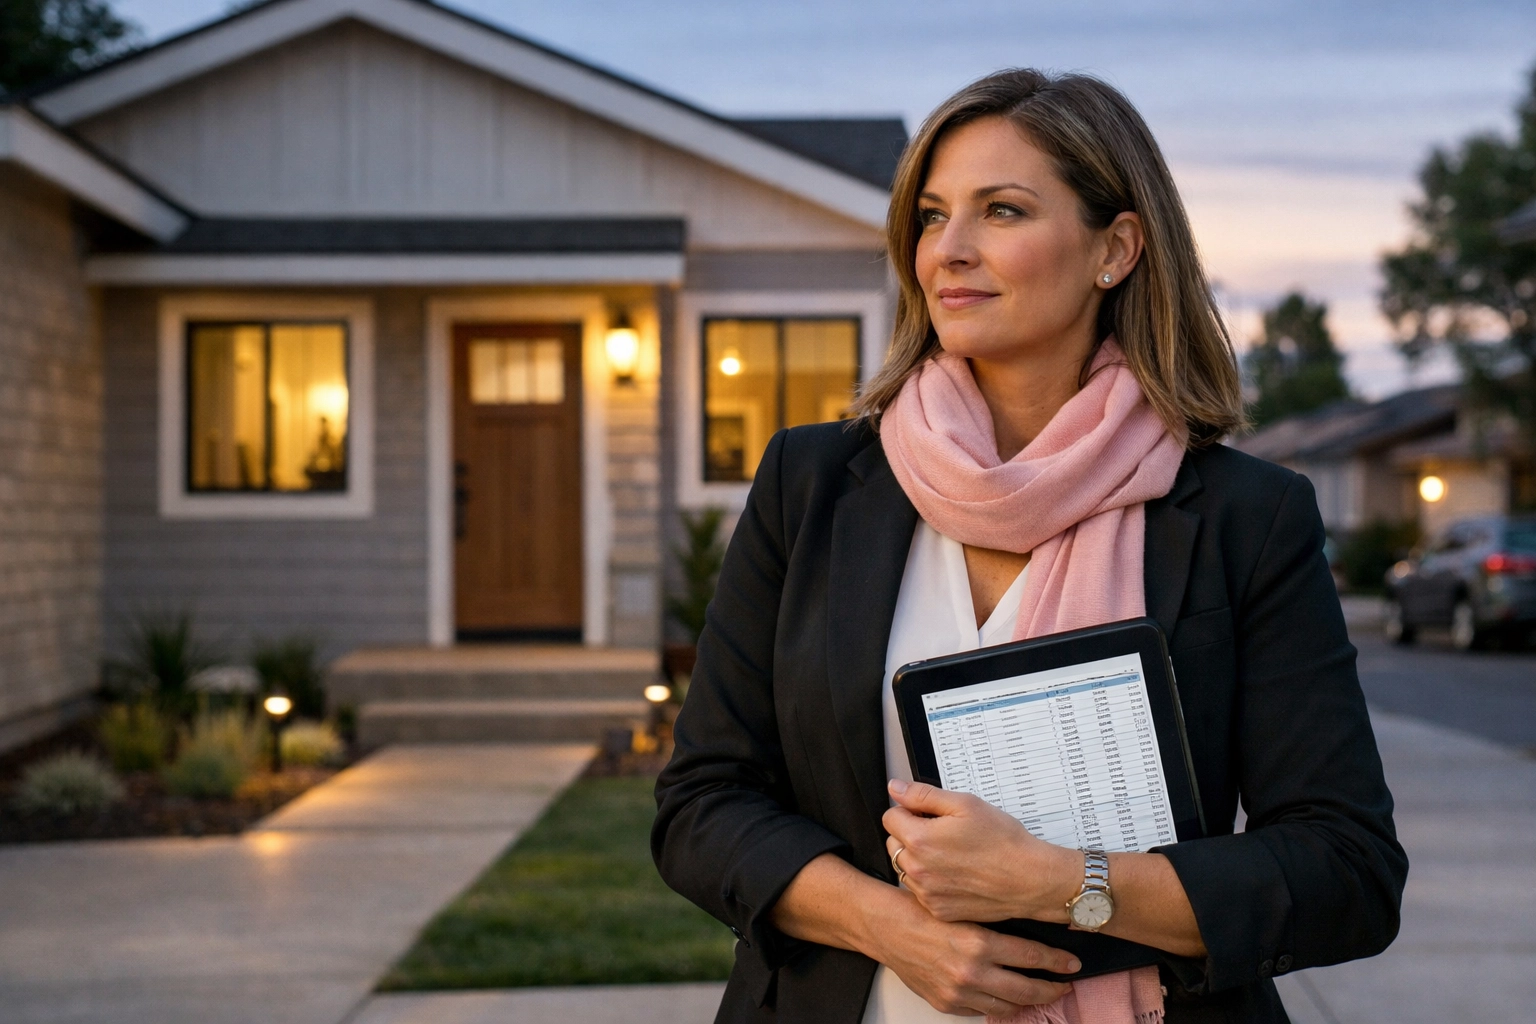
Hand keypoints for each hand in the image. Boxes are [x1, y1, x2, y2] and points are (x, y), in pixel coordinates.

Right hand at [870, 886, 1078, 1015]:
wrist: (885, 927)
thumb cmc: (918, 910)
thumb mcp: (962, 908)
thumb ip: (993, 923)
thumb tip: (1027, 929)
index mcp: (978, 942)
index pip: (1031, 956)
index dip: (1057, 961)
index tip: (1071, 963)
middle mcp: (970, 971)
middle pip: (1026, 989)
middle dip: (1051, 988)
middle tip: (1064, 984)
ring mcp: (958, 992)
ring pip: (1007, 1007)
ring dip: (1028, 1001)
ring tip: (1039, 994)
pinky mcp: (947, 1003)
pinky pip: (982, 1012)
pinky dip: (999, 1006)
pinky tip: (1006, 998)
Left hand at [883, 778, 1077, 924]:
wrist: (1029, 879)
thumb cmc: (1003, 841)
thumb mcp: (965, 804)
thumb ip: (923, 795)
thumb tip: (896, 788)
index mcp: (920, 839)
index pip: (890, 817)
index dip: (910, 810)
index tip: (929, 814)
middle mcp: (917, 870)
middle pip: (894, 843)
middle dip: (911, 834)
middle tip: (943, 833)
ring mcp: (927, 893)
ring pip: (906, 868)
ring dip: (919, 859)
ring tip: (952, 855)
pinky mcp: (938, 910)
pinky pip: (922, 891)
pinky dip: (932, 882)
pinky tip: (956, 874)